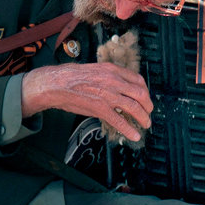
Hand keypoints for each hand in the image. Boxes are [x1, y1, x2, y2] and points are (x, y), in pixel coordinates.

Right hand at [21, 62, 153, 144]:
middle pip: (140, 93)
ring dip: (143, 117)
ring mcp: (108, 94)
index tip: (145, 98)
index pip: (138, 79)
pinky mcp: (100, 108)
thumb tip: (119, 88)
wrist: (56, 83)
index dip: (145, 91)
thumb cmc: (71, 77)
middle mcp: (113, 80)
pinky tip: (134, 135)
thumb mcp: (95, 70)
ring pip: (134, 107)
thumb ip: (109, 78)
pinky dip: (129, 129)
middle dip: (148, 105)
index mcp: (112, 70)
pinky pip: (119, 121)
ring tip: (145, 124)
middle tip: (148, 113)